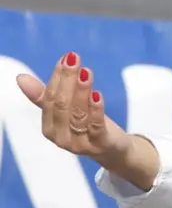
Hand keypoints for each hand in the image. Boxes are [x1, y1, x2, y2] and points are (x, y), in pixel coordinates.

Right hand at [16, 52, 131, 165]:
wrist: (114, 150)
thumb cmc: (87, 125)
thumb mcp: (67, 111)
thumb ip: (46, 96)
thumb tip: (20, 77)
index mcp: (50, 127)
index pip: (49, 99)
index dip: (57, 78)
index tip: (65, 58)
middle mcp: (61, 137)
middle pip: (62, 105)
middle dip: (68, 80)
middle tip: (74, 59)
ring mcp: (80, 143)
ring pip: (78, 114)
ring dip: (81, 91)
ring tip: (86, 72)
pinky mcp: (100, 144)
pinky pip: (96, 126)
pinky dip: (96, 109)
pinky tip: (97, 94)